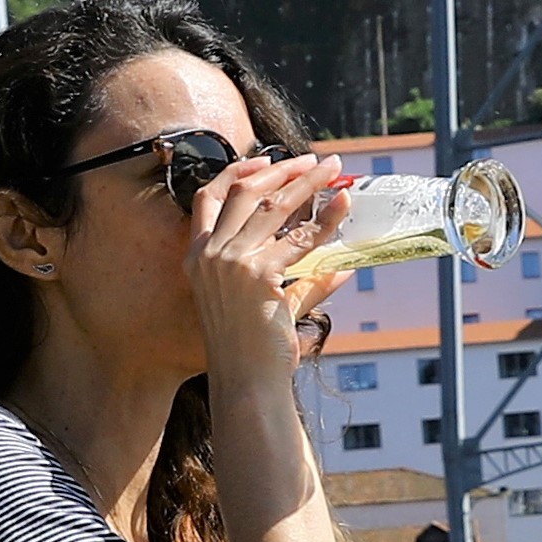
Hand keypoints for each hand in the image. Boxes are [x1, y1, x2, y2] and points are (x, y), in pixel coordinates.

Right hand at [182, 155, 349, 379]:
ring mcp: (231, 263)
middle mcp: (209, 254)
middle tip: (316, 161)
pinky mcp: (258, 275)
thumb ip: (300, 282)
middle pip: (245, 191)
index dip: (237, 171)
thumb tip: (339, 266)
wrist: (247, 382)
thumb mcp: (268, 304)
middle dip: (283, 170)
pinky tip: (344, 207)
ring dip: (308, 183)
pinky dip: (326, 219)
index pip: (208, 197)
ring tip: (334, 171)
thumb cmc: (254, 350)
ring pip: (273, 205)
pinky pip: (300, 238)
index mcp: (197, 257)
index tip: (266, 159)